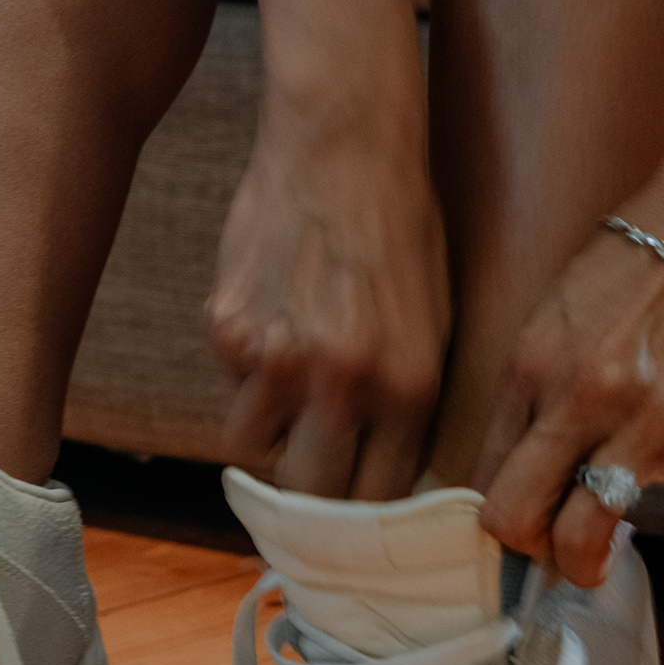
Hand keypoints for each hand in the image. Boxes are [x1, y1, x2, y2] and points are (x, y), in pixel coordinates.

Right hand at [210, 115, 450, 499]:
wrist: (343, 145)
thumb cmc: (401, 227)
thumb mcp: (436, 322)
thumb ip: (410, 402)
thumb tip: (387, 474)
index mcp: (407, 386)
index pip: (375, 502)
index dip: (360, 520)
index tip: (350, 518)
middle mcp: (341, 381)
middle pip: (307, 494)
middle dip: (308, 495)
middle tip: (309, 477)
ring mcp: (275, 357)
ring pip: (252, 448)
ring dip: (269, 435)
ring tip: (289, 392)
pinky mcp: (227, 327)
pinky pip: (231, 386)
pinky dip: (247, 378)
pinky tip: (273, 328)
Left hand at [475, 216, 663, 591]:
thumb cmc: (645, 258)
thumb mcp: (557, 310)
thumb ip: (535, 386)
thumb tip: (518, 461)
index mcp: (532, 366)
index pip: (483, 477)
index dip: (498, 513)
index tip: (521, 520)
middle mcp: (579, 401)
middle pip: (518, 522)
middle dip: (534, 546)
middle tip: (562, 536)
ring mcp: (649, 428)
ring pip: (590, 546)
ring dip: (601, 559)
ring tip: (618, 537)